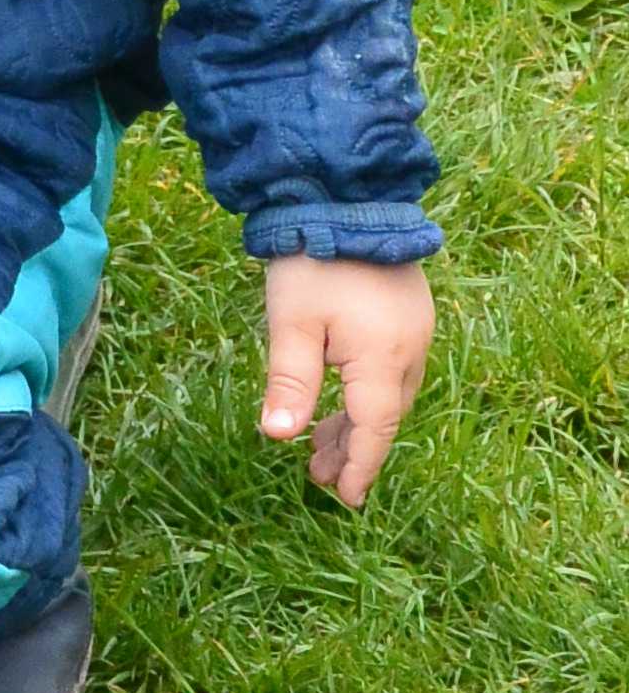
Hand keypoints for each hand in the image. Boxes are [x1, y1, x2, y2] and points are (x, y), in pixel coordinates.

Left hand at [261, 253, 432, 505]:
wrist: (344, 193)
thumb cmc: (313, 260)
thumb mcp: (291, 323)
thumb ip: (289, 382)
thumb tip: (277, 437)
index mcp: (383, 359)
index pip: (375, 430)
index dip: (359, 467)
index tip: (344, 499)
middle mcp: (410, 350)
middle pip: (384, 415)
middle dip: (352, 447)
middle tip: (316, 473)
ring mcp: (416, 328)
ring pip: (390, 393)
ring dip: (359, 419)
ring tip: (320, 442)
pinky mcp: (410, 310)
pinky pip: (394, 367)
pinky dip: (368, 390)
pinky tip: (343, 393)